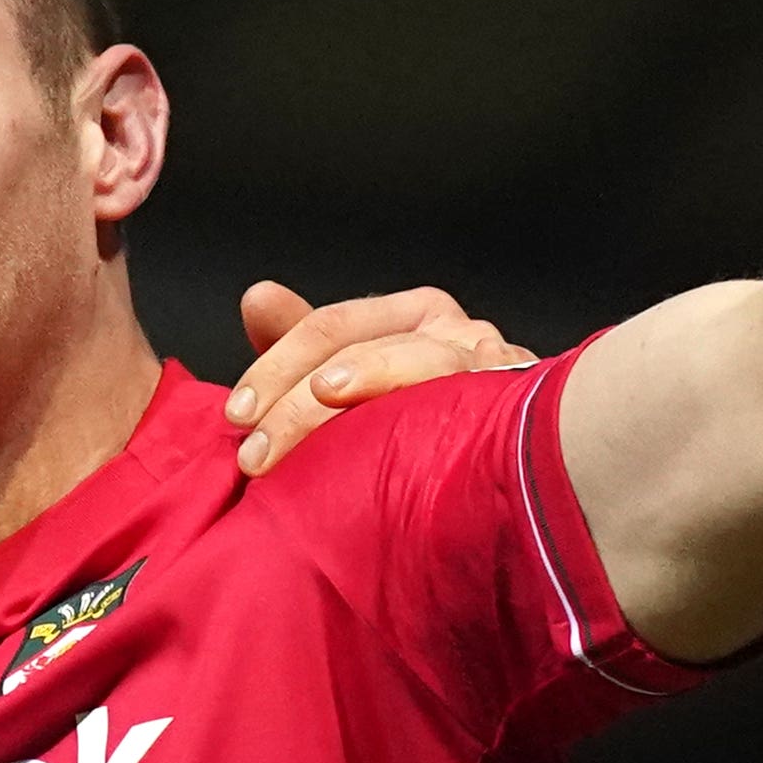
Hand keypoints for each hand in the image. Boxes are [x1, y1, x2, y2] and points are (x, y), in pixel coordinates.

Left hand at [226, 278, 532, 474]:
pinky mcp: (526, 409)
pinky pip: (484, 401)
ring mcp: (495, 366)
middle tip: (255, 452)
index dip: (276, 365)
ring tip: (326, 394)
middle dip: (300, 399)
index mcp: (414, 318)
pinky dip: (454, 407)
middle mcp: (456, 332)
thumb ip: (304, 345)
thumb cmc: (435, 423)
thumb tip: (257, 297)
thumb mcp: (360, 381)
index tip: (235, 416)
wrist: (528, 466)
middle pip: (365, 347)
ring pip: (423, 364)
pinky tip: (423, 427)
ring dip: (370, 379)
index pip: (331, 327)